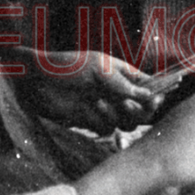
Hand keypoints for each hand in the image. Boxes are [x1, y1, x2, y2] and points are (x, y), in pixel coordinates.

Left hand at [15, 50, 162, 133]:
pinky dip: (101, 121)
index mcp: (122, 73)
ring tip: (98, 101)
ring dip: (116, 114)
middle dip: (139, 109)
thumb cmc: (67, 66)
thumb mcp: (98, 70)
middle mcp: (118, 91)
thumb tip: (149, 95)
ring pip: (127, 121)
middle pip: (143, 109)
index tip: (156, 98)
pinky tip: (89, 108)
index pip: (149, 85)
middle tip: (124, 102)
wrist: (36, 82)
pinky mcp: (92, 121)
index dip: (158, 93)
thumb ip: (124, 84)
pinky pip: (108, 128)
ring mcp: (106, 107)